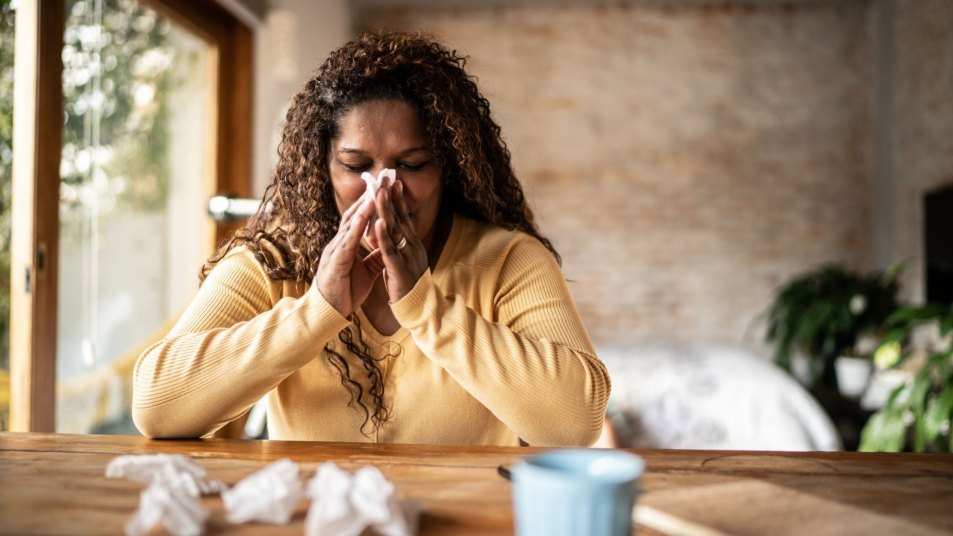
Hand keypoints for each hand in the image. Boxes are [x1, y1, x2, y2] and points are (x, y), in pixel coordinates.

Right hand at [315, 193, 384, 316]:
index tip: (384, 186)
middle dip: (368, 196)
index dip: (371, 202)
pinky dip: (356, 228)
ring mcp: (335, 251)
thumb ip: (374, 259)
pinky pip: (347, 242)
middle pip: (354, 214)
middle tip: (381, 178)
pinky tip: (365, 216)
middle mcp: (339, 244)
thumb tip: (387, 249)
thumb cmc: (344, 293)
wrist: (327, 314)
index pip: (359, 219)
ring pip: (351, 224)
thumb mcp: (365, 272)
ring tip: (376, 190)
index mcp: (346, 245)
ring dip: (364, 206)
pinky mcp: (335, 262)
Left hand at [372, 180, 428, 302]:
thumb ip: (399, 245)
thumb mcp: (405, 260)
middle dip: (391, 198)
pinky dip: (383, 236)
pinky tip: (378, 223)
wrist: (419, 308)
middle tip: (385, 178)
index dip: (398, 200)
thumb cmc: (408, 285)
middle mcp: (412, 246)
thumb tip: (393, 230)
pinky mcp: (399, 269)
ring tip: (379, 193)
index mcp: (412, 244)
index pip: (404, 217)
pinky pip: (390, 250)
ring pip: (394, 230)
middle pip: (400, 218)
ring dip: (386, 210)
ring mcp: (407, 257)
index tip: (393, 182)